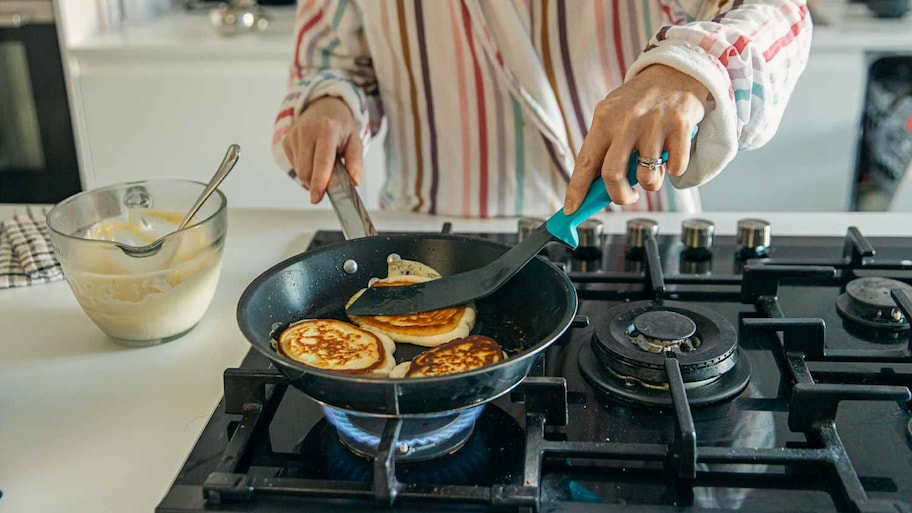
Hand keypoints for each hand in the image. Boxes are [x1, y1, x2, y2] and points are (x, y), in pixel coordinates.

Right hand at [282, 97, 362, 203]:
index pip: (322, 160)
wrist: (324, 107)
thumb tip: (354, 181)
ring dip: (311, 176)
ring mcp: (294, 135)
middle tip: (330, 179)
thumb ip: (356, 162)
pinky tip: (312, 157)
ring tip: (322, 162)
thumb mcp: (355, 141)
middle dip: (317, 182)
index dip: (319, 181)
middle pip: (307, 170)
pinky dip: (305, 168)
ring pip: (299, 171)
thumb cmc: (341, 128)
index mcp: (327, 129)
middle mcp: (307, 130)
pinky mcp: (286, 141)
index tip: (316, 197)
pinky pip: (295, 166)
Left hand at [564, 64, 708, 212]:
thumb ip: (605, 145)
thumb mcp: (615, 114)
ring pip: (646, 177)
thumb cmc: (641, 100)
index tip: (571, 209)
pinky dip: (673, 170)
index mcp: (604, 119)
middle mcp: (626, 121)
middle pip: (612, 175)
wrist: (677, 69)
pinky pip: (675, 168)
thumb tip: (594, 187)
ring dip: (650, 183)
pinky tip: (671, 154)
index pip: (585, 162)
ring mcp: (654, 123)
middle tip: (626, 197)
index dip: (576, 190)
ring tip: (653, 170)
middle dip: (619, 196)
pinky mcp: (680, 126)